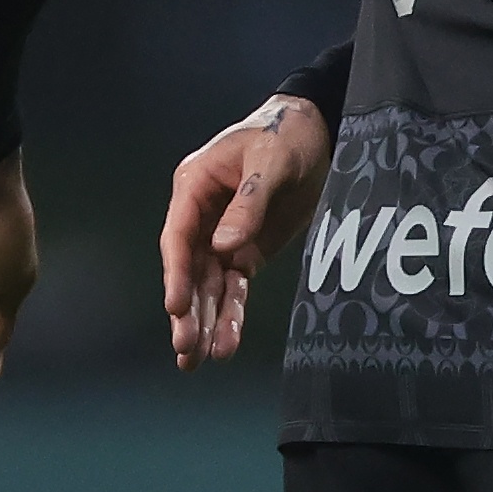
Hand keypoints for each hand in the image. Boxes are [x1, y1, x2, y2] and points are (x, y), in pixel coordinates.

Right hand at [161, 95, 332, 369]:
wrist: (316, 132)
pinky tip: (225, 342)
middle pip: (190, 268)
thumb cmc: (285, 134)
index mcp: (195, 186)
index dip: (177, 273)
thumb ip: (250, 202)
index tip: (176, 306)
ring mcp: (223, 235)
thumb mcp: (271, 160)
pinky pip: (234, 287)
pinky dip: (230, 313)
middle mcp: (202, 215)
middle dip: (187, 309)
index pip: (179, 236)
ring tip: (198, 359)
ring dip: (205, 320)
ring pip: (209, 285)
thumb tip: (224, 247)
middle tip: (186, 347)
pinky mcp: (246, 251)